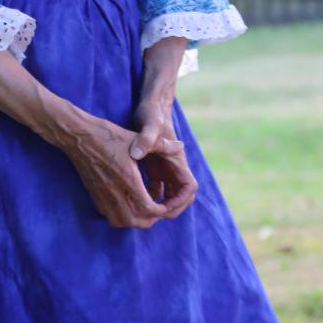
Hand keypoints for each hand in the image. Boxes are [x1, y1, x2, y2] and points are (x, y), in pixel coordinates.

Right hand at [59, 113, 177, 229]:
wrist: (78, 135)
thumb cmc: (108, 134)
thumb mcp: (136, 137)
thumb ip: (160, 144)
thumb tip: (180, 146)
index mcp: (128, 178)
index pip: (147, 207)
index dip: (159, 211)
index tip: (164, 206)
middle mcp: (114, 190)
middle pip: (134, 221)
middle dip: (149, 220)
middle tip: (157, 212)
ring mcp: (101, 194)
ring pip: (119, 221)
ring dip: (133, 221)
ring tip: (143, 212)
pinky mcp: (93, 194)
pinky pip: (107, 214)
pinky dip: (119, 216)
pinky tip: (126, 206)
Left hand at [129, 92, 197, 218]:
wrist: (150, 105)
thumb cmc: (152, 113)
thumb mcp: (150, 125)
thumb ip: (146, 138)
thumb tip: (137, 154)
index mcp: (177, 160)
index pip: (189, 188)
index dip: (180, 201)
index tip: (165, 209)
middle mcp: (174, 166)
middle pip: (180, 196)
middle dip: (170, 209)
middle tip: (152, 217)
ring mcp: (165, 167)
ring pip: (168, 194)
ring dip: (159, 205)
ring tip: (142, 213)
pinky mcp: (154, 166)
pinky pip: (155, 188)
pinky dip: (148, 197)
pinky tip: (133, 202)